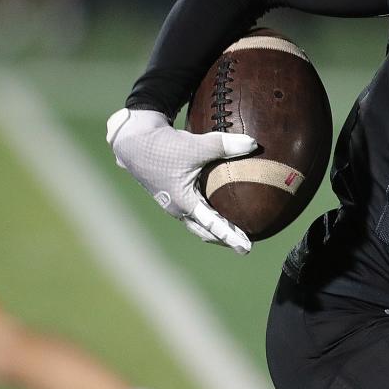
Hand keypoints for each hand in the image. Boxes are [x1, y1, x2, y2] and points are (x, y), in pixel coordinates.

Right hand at [106, 107, 256, 252]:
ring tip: (235, 232)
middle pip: (204, 231)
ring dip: (215, 229)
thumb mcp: (196, 145)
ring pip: (197, 223)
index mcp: (183, 202)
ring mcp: (173, 202)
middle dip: (224, 238)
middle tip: (245, 245)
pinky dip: (207, 215)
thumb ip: (224, 145)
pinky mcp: (172, 193)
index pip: (212, 225)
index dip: (231, 236)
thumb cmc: (163, 146)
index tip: (246, 248)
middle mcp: (177, 207)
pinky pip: (193, 210)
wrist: (134, 140)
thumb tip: (254, 144)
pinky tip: (218, 207)